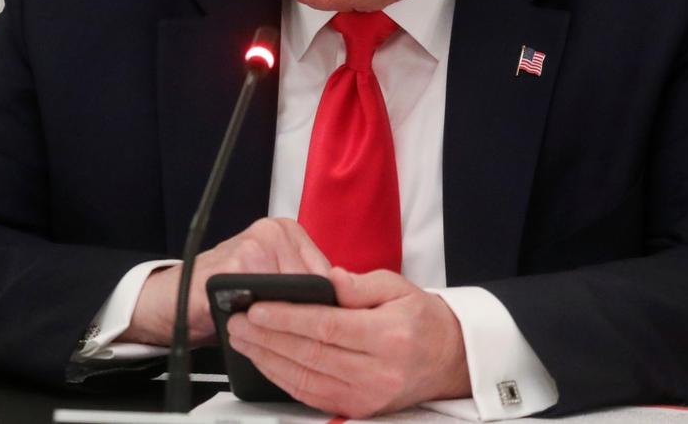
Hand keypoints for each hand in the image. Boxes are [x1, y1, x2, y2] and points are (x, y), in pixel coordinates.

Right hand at [118, 217, 329, 345]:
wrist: (178, 298)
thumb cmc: (230, 292)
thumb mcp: (274, 279)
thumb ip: (306, 285)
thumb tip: (346, 306)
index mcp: (288, 231)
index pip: (328, 274)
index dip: (331, 306)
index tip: (331, 329)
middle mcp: (273, 231)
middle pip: (314, 284)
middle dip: (312, 315)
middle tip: (306, 338)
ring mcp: (254, 244)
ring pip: (293, 295)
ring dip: (290, 322)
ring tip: (282, 336)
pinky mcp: (237, 264)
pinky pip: (267, 303)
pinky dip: (266, 324)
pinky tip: (261, 333)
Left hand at [225, 266, 471, 417]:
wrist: (449, 359)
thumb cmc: (422, 319)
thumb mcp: (398, 288)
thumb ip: (360, 285)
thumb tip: (326, 279)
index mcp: (389, 335)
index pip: (327, 326)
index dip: (287, 318)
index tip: (257, 307)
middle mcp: (378, 371)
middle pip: (311, 354)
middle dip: (268, 337)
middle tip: (238, 322)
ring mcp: (367, 395)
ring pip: (306, 379)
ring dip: (268, 359)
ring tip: (243, 340)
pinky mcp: (359, 408)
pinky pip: (312, 395)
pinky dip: (284, 379)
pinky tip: (266, 362)